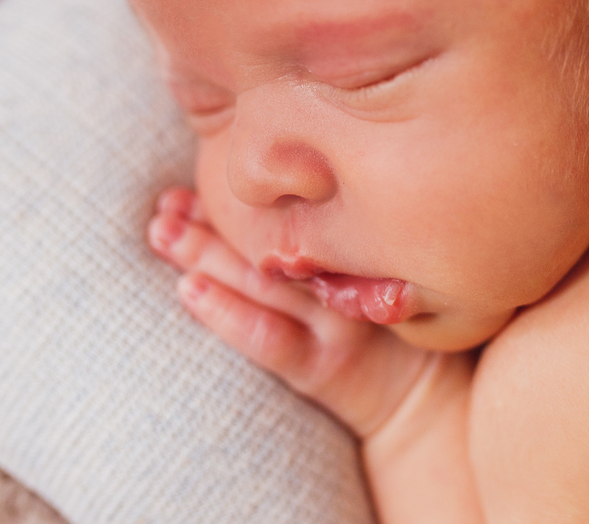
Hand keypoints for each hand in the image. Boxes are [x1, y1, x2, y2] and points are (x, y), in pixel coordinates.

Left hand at [146, 187, 442, 438]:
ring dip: (206, 252)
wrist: (427, 403)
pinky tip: (191, 291)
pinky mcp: (325, 365)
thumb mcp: (371, 273)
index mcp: (357, 246)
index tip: (189, 185)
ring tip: (162, 232)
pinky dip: (227, 312)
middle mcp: (348, 276)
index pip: (287, 214)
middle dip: (210, 221)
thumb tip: (254, 204)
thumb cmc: (388, 331)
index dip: (234, 200)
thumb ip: (330, 239)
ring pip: (263, 279)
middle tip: (164, 205)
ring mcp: (336, 320)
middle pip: (269, 240)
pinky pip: (270, 337)